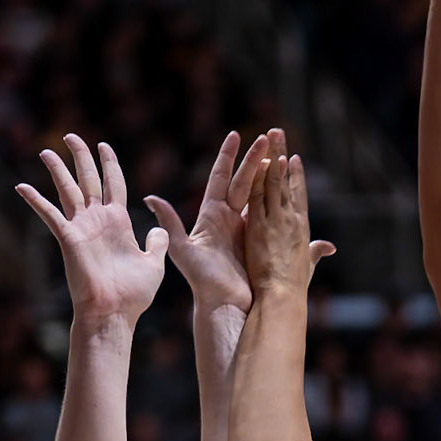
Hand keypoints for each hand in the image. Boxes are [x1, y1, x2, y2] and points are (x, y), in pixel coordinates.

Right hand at [17, 135, 166, 325]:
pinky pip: (49, 214)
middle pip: (89, 179)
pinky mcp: (68, 238)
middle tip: (72, 136)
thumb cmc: (133, 295)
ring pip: (68, 190)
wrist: (114, 313)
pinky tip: (22, 186)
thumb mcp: (153, 264)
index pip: (114, 184)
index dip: (109, 164)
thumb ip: (156, 243)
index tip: (104, 146)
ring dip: (57, 170)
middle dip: (81, 157)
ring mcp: (82, 228)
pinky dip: (36, 200)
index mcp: (119, 222)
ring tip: (47, 151)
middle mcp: (98, 220)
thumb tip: (158, 228)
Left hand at [146, 130, 269, 312]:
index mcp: (211, 215)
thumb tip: (150, 198)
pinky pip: (270, 214)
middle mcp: (229, 218)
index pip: (220, 177)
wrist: (224, 304)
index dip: (228, 156)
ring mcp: (246, 228)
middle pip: (244, 180)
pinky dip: (279, 198)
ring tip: (281, 154)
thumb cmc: (201, 281)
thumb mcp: (182, 251)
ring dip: (270, 174)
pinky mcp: (259, 240)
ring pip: (260, 194)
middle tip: (268, 136)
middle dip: (255, 158)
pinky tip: (290, 185)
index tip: (235, 135)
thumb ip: (170, 223)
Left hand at [245, 145, 330, 298]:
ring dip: (274, 156)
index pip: (296, 196)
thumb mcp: (308, 266)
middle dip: (283, 155)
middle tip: (280, 132)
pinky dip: (265, 176)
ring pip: (274, 182)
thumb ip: (316, 252)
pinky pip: (262, 195)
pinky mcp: (262, 224)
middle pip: (285, 180)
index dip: (296, 176)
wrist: (281, 298)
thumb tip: (329, 247)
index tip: (295, 159)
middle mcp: (290, 220)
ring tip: (273, 134)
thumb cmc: (293, 288)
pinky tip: (267, 158)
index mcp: (300, 229)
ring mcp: (276, 220)